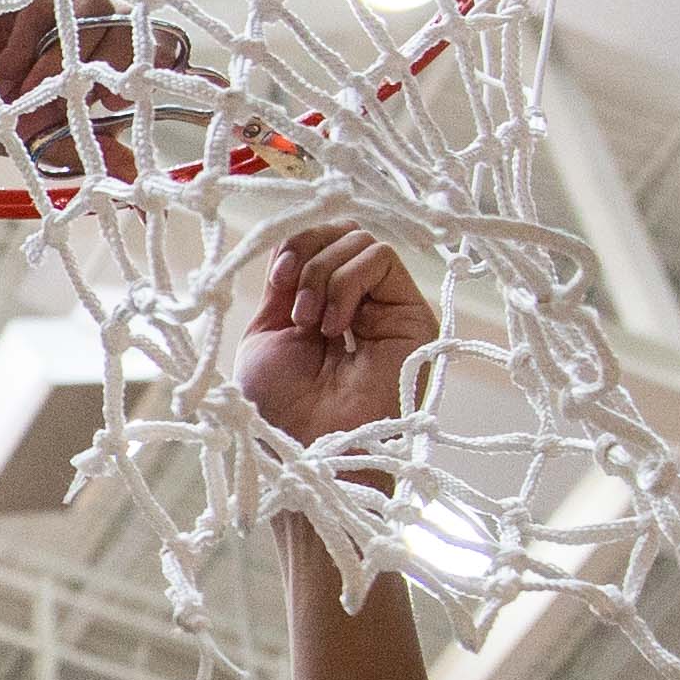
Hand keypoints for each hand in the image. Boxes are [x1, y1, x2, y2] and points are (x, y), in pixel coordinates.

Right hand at [0, 0, 196, 176]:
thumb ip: (86, 148)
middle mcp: (83, 10)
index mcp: (98, 49)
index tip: (113, 100)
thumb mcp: (39, 138)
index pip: (152, 43)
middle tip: (49, 98)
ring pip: (86, 3)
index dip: (144, 67)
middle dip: (88, 69)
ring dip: (47, 55)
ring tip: (11, 82)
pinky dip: (23, 23)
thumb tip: (135, 176)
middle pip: (123, 22)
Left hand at [234, 228, 438, 448]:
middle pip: (342, 232)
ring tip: (313, 325)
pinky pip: (381, 258)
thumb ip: (285, 283)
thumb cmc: (281, 407)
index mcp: (323, 305)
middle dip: (309, 255)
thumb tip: (294, 243)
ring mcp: (388, 308)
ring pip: (360, 241)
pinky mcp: (412, 315)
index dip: (296, 246)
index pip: (319, 241)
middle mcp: (360, 303)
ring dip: (323, 275)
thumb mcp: (268, 333)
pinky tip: (337, 326)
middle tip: (296, 310)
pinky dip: (348, 282)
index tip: (279, 279)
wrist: (304, 447)